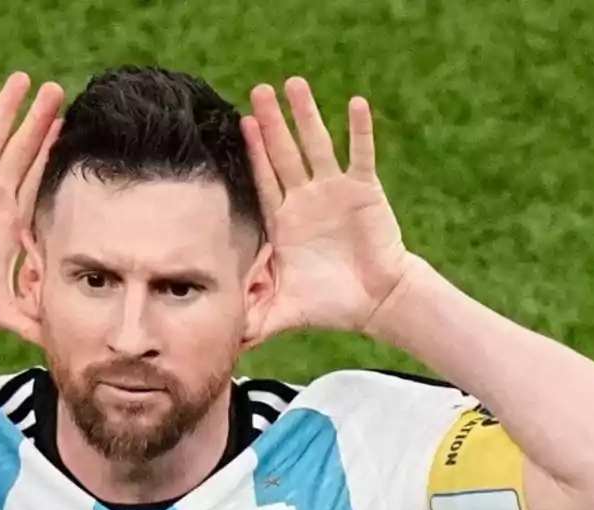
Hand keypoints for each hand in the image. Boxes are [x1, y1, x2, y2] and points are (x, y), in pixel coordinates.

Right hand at [0, 73, 63, 340]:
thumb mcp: (0, 309)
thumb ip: (31, 321)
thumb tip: (60, 344)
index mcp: (8, 220)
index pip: (37, 181)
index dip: (54, 156)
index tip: (73, 129)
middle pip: (21, 151)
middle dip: (40, 122)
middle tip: (58, 91)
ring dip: (4, 109)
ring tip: (22, 79)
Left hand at [241, 78, 429, 340]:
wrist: (373, 303)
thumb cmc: (327, 304)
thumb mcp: (282, 311)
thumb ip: (250, 319)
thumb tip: (219, 342)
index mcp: (285, 220)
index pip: (264, 180)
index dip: (253, 153)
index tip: (241, 124)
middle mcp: (307, 199)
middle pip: (285, 154)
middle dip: (272, 123)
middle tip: (258, 90)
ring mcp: (335, 192)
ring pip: (318, 146)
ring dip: (307, 116)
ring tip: (295, 84)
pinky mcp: (364, 192)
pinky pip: (360, 155)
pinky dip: (358, 131)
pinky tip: (355, 103)